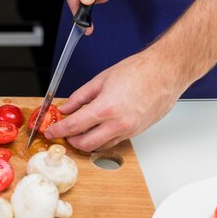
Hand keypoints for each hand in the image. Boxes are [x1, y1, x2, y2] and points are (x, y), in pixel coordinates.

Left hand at [43, 51, 183, 151]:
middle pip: (85, 144)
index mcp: (106, 108)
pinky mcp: (136, 132)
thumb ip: (79, 97)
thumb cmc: (139, 71)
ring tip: (78, 130)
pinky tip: (96, 129)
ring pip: (99, 146)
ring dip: (85, 142)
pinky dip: (101, 139)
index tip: (49, 131)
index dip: (57, 130)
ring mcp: (128, 130)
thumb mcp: (100, 80)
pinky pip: (113, 142)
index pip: (73, 126)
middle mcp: (118, 124)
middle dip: (70, 140)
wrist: (167, 72)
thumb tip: (65, 108)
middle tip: (63, 131)